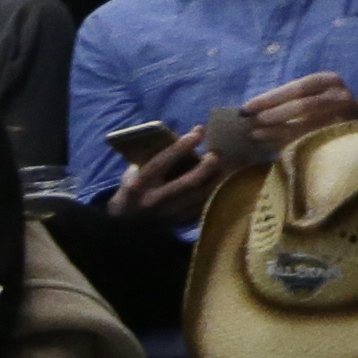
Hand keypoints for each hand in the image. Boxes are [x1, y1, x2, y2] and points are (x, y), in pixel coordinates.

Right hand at [111, 130, 225, 217]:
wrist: (128, 223)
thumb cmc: (134, 188)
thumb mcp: (135, 171)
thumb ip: (156, 156)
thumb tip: (188, 137)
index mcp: (138, 185)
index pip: (160, 164)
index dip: (179, 148)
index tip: (197, 133)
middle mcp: (155, 201)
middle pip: (187, 183)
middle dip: (206, 166)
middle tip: (216, 154)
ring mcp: (170, 215)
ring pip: (201, 197)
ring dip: (218, 179)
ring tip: (229, 165)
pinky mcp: (182, 223)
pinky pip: (206, 206)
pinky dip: (218, 192)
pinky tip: (226, 180)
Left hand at [206, 71, 357, 160]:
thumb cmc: (325, 109)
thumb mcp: (311, 96)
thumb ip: (289, 99)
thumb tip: (252, 109)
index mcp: (330, 80)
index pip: (298, 87)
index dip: (270, 97)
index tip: (246, 107)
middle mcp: (342, 95)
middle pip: (303, 104)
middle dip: (273, 113)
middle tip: (250, 121)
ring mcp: (348, 116)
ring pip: (308, 123)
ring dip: (277, 129)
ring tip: (255, 132)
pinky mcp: (346, 135)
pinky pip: (314, 139)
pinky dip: (291, 142)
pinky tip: (273, 145)